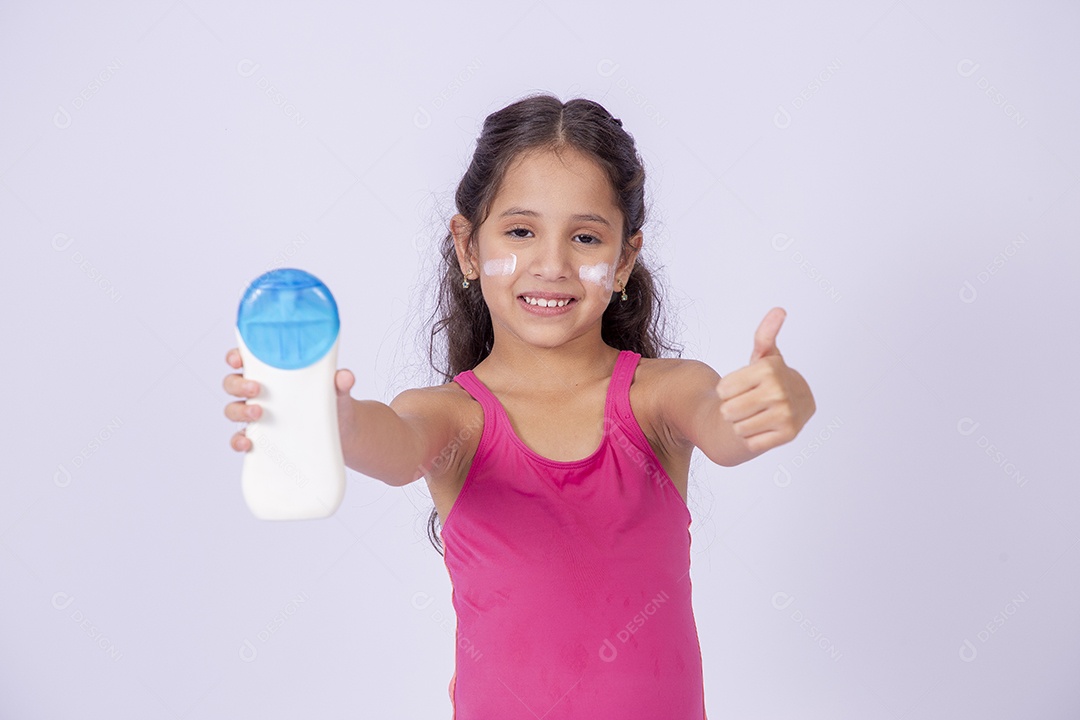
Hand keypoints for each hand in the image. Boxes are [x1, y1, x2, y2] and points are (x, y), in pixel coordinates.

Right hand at [222, 348, 357, 451]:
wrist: (341, 432)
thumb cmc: (332, 402)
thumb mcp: (336, 390)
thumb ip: (339, 382)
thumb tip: (345, 376)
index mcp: (273, 373)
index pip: (245, 359)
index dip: (235, 357)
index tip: (238, 359)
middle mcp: (260, 392)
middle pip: (233, 383)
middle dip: (238, 385)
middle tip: (256, 389)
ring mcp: (257, 415)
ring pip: (232, 409)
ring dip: (239, 411)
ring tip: (258, 414)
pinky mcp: (261, 437)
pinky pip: (239, 438)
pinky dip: (238, 441)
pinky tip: (248, 443)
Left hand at [715, 307, 814, 455]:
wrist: (792, 408)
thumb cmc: (769, 380)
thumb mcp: (764, 356)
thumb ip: (765, 335)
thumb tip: (779, 310)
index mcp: (770, 368)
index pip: (722, 389)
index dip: (726, 390)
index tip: (742, 387)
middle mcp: (780, 390)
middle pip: (728, 410)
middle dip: (731, 409)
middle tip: (747, 403)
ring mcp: (787, 414)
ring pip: (738, 427)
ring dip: (742, 424)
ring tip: (755, 415)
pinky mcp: (789, 435)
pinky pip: (751, 442)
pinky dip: (752, 438)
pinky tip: (763, 428)